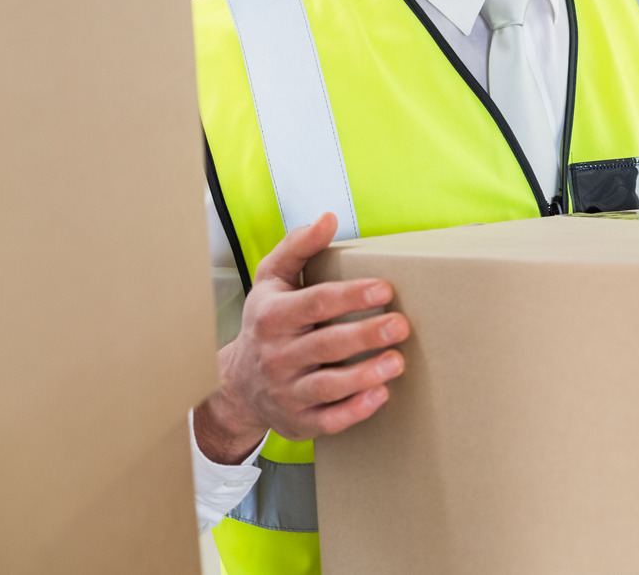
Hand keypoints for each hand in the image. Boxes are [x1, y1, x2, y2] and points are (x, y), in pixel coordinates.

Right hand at [192, 213, 409, 464]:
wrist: (237, 385)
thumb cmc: (267, 324)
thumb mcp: (271, 281)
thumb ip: (297, 247)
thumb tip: (328, 218)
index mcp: (273, 317)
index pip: (314, 303)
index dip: (350, 296)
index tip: (385, 287)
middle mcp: (277, 355)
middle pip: (325, 345)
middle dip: (365, 335)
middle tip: (402, 325)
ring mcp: (287, 391)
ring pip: (327, 386)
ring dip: (364, 375)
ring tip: (397, 362)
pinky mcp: (299, 420)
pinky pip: (328, 420)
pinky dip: (354, 410)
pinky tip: (381, 395)